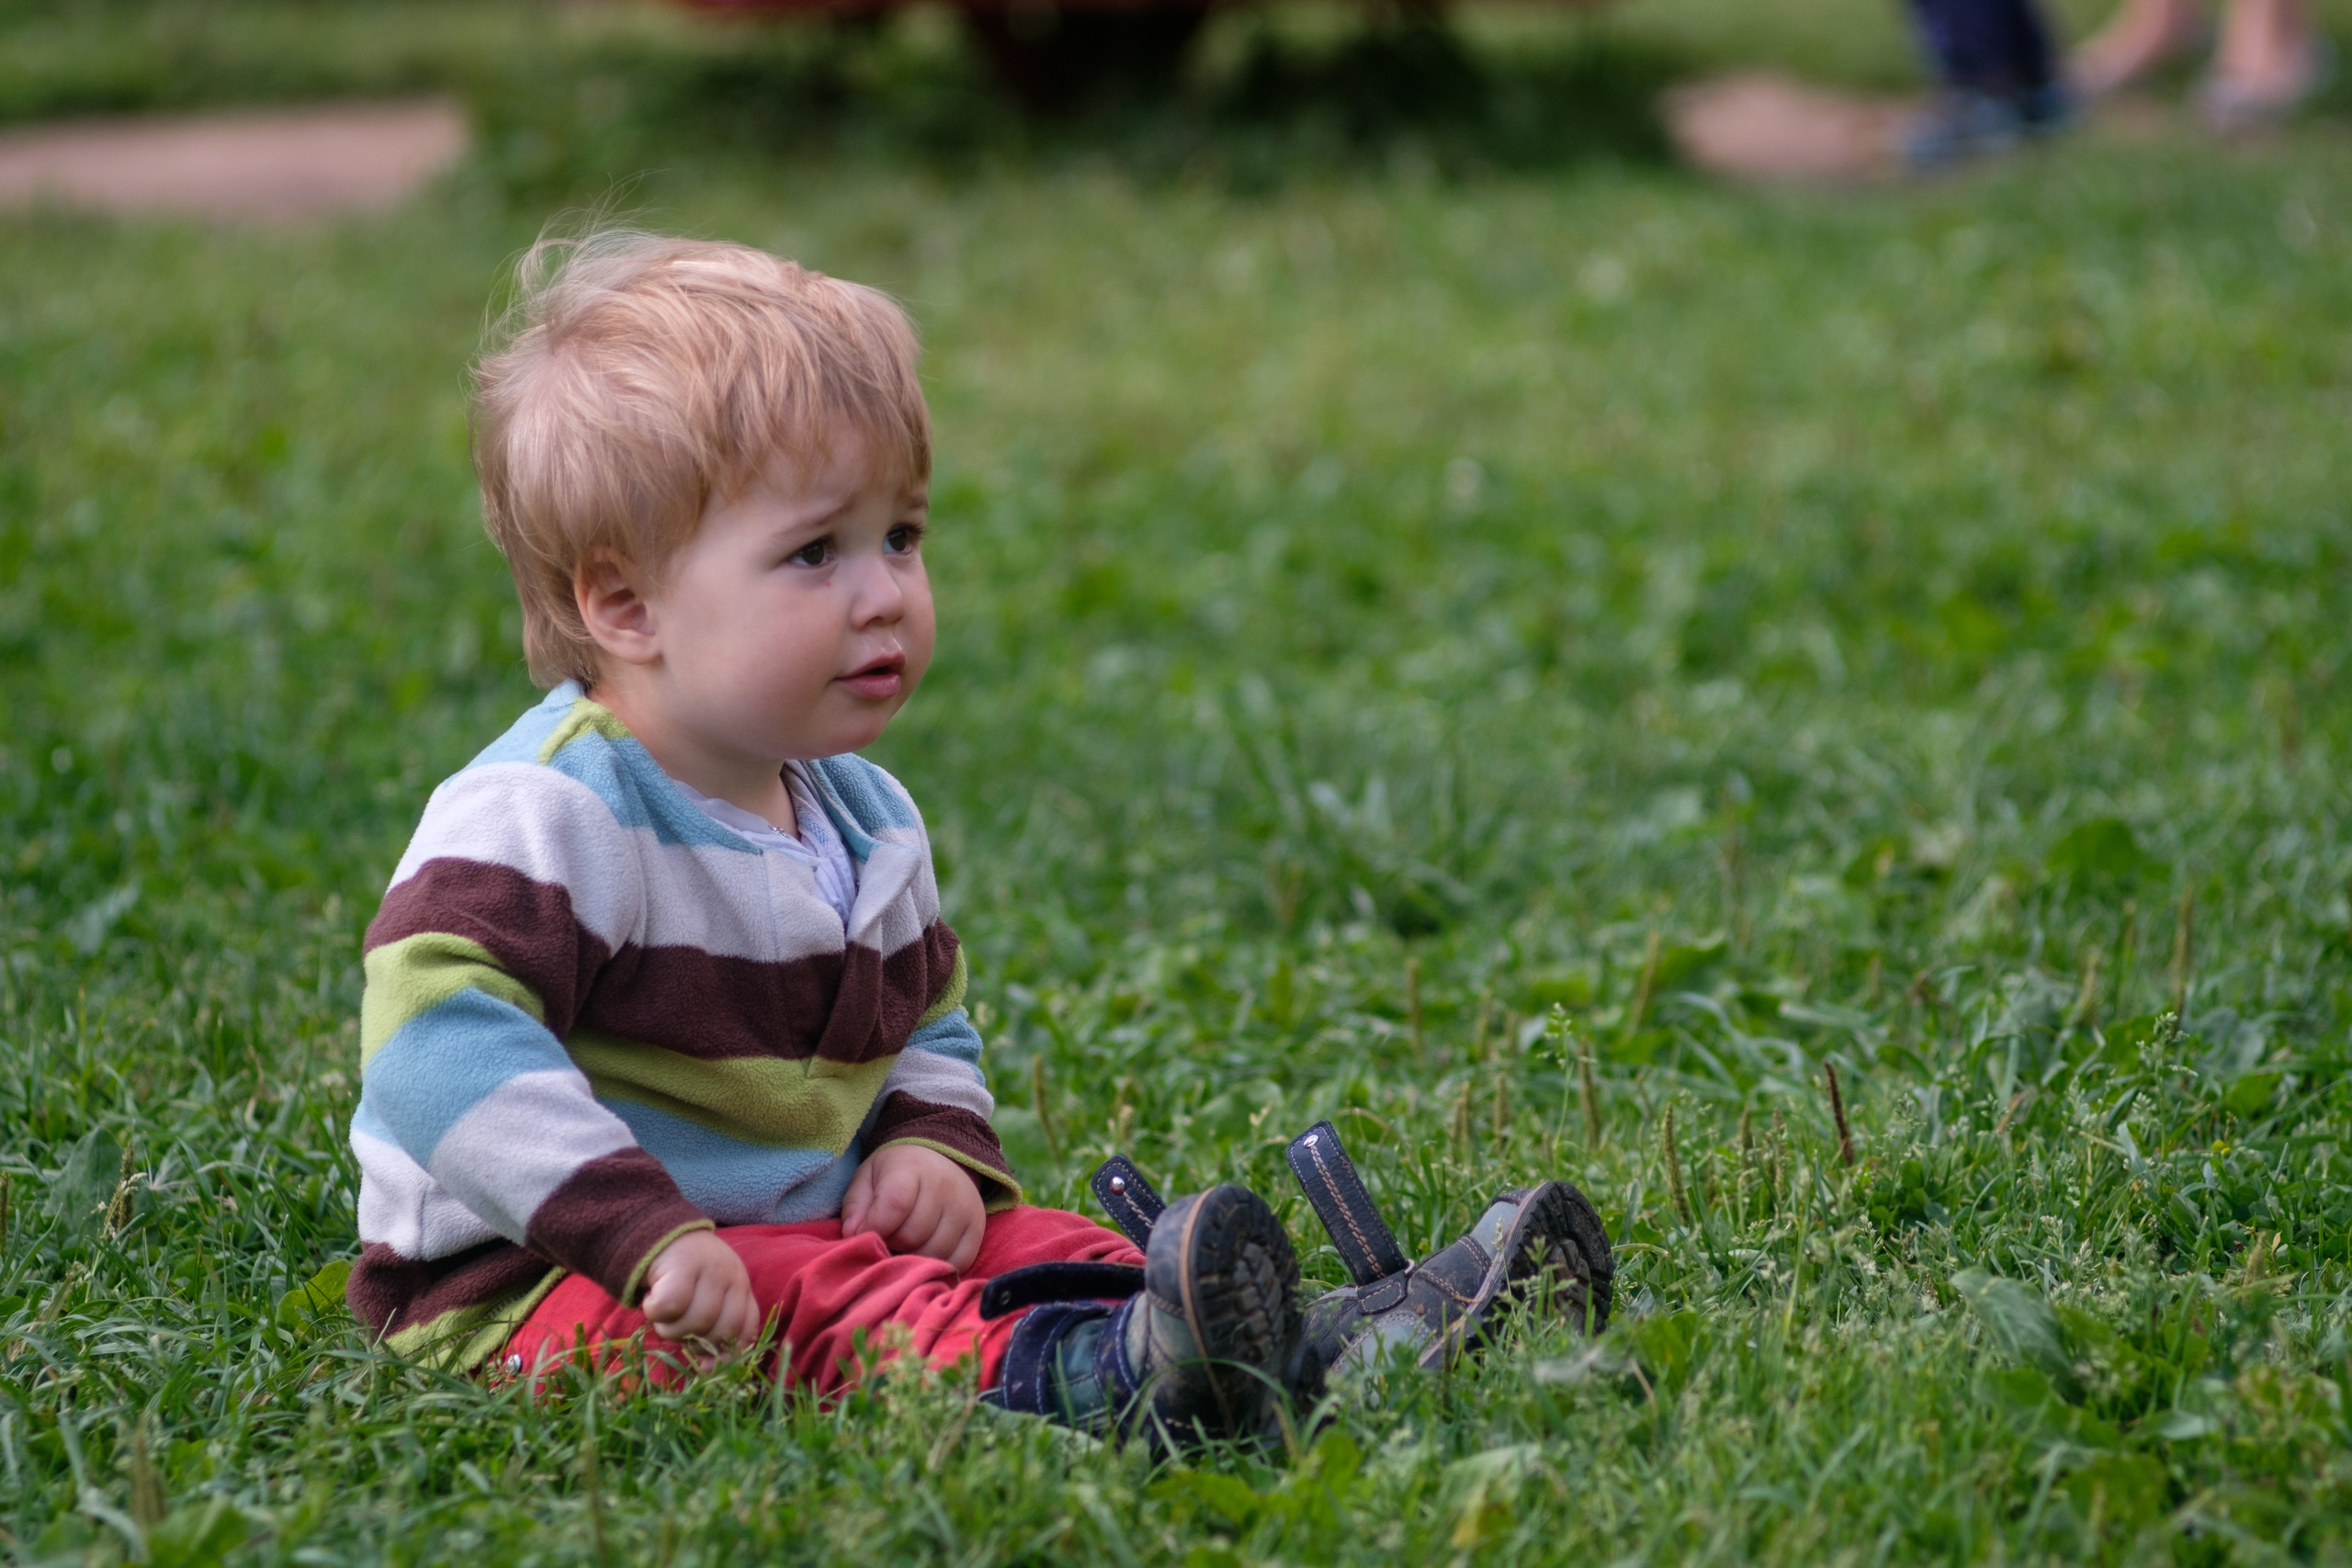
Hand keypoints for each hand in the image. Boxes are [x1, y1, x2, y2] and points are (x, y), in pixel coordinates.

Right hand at [639, 1230, 759, 1359]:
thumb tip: (709, 1369)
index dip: (727, 1354)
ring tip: (664, 1314)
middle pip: (720, 1331)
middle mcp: (732, 1276)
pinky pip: (670, 1305)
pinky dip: (655, 1311)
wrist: (661, 1235)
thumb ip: (714, 1332)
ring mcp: (710, 1268)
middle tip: (678, 1329)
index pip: (747, 1330)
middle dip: (695, 1342)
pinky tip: (652, 1300)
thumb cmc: (686, 1279)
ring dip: (670, 1328)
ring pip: (695, 1322)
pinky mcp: (682, 1263)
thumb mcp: (709, 1301)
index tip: (706, 1363)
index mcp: (742, 1288)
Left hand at [841, 1144, 986, 1272]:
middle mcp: (945, 1187)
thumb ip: (856, 1205)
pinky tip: (925, 1254)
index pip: (895, 1206)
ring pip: (934, 1253)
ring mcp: (965, 1209)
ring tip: (905, 1245)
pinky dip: (937, 1266)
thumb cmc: (897, 1173)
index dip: (874, 1228)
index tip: (863, 1234)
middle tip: (887, 1238)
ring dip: (913, 1258)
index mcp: (913, 1169)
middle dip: (892, 1244)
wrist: (941, 1158)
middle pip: (912, 1236)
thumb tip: (853, 1235)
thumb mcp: (868, 1177)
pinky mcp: (978, 1229)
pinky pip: (958, 1262)